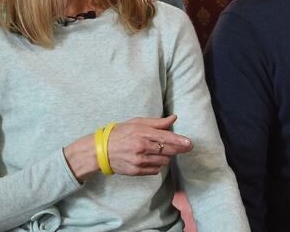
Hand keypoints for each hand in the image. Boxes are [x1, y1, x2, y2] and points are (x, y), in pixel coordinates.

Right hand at [64, 115, 192, 179]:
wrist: (100, 150)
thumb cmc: (120, 133)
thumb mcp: (137, 123)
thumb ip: (157, 122)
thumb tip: (174, 118)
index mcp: (142, 133)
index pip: (166, 138)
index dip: (180, 141)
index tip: (190, 144)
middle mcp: (141, 147)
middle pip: (168, 151)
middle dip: (179, 149)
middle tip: (187, 147)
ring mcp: (139, 161)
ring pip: (163, 161)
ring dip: (166, 156)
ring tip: (161, 150)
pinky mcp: (136, 171)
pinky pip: (155, 170)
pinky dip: (157, 165)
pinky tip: (152, 159)